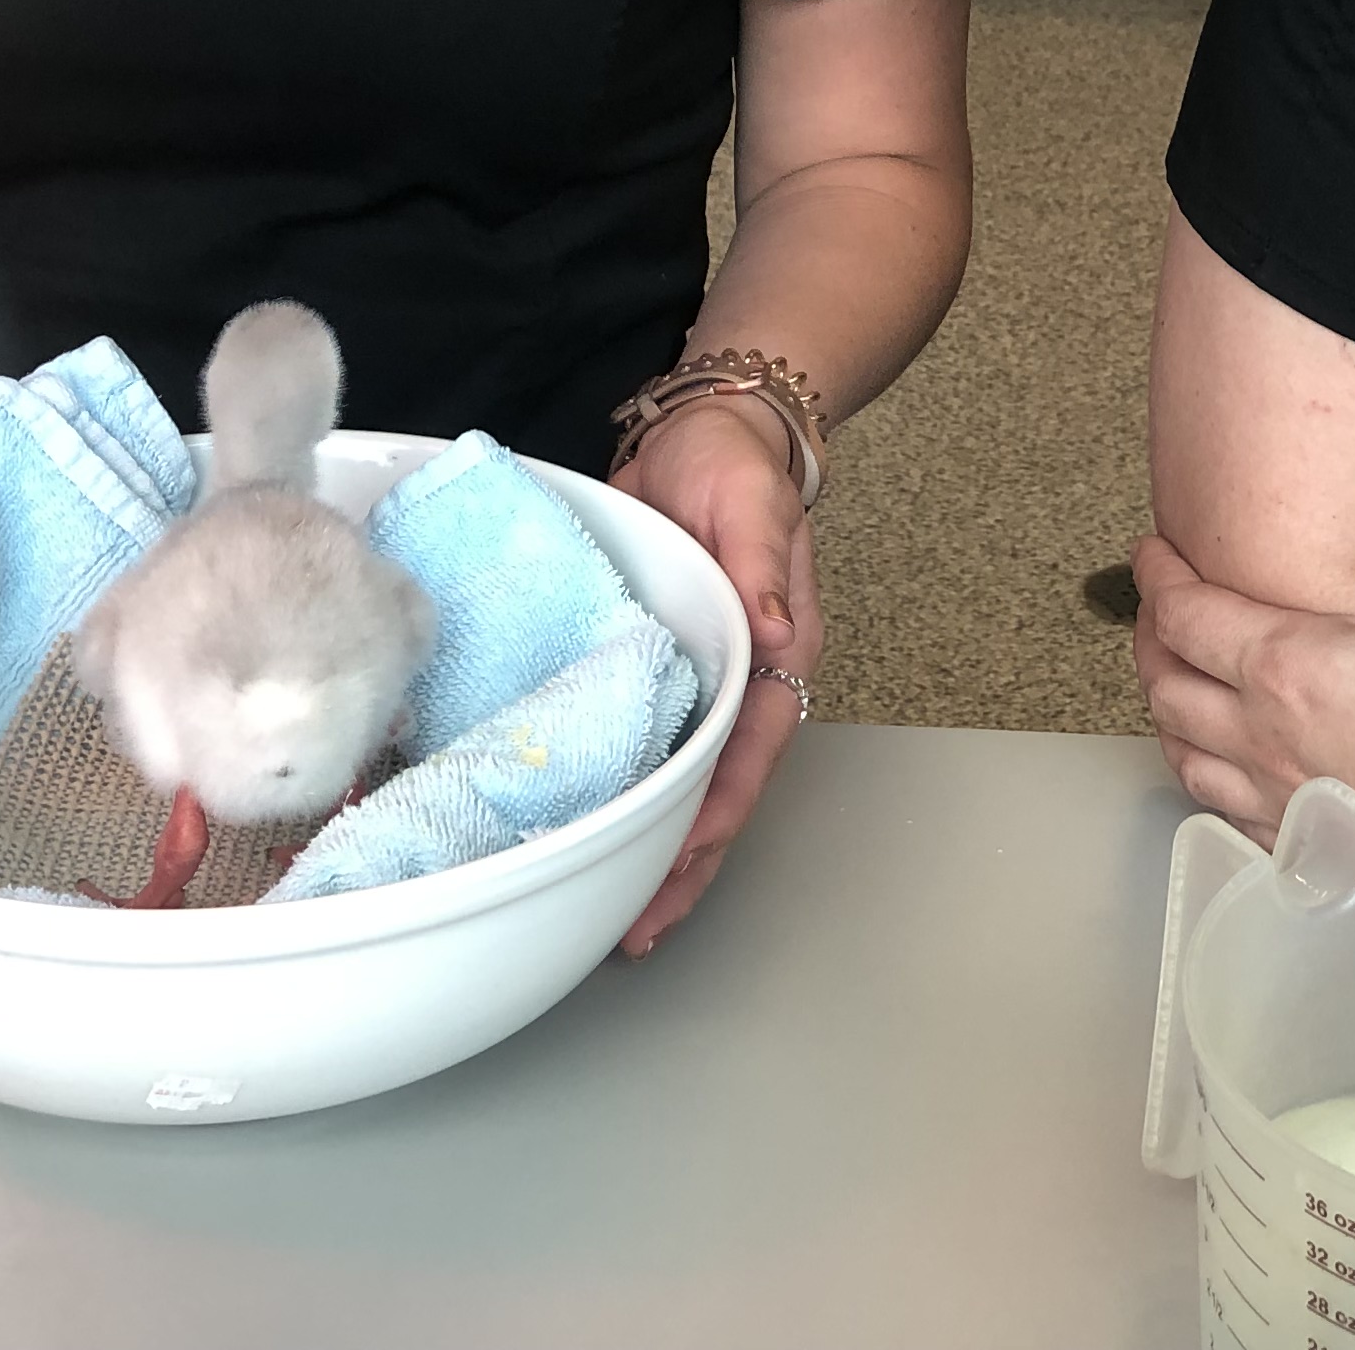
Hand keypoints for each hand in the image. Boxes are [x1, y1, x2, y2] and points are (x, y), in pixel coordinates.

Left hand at [609, 395, 817, 954]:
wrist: (700, 427)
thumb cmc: (733, 464)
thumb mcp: (750, 502)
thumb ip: (760, 564)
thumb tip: (768, 630)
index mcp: (776, 654)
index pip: (751, 753)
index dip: (716, 816)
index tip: (681, 868)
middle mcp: (740, 681)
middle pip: (717, 789)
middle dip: (683, 863)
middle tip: (635, 928)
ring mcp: (696, 679)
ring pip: (679, 777)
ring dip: (651, 840)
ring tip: (608, 905)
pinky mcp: (652, 664)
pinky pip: (638, 738)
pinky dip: (616, 783)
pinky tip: (578, 819)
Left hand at [1132, 449, 1354, 834]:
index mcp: (1286, 668)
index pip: (1184, 615)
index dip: (1157, 577)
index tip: (1150, 552)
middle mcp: (1262, 735)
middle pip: (1164, 685)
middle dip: (1149, 641)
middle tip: (1156, 611)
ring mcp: (1276, 798)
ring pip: (1181, 753)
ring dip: (1167, 712)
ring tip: (1175, 685)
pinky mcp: (1301, 845)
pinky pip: (1221, 810)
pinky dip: (1205, 777)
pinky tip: (1225, 769)